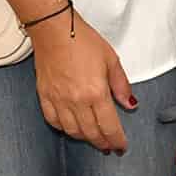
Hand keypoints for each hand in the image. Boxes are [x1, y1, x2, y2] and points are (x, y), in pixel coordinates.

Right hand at [30, 10, 133, 152]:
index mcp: (96, 93)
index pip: (109, 127)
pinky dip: (64, 128)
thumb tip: (130, 103)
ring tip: (93, 137)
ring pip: (73, 131)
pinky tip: (71, 127)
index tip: (121, 146)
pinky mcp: (45, 96)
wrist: (53, 30)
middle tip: (109, 146)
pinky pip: (54, 121)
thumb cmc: (81, 40)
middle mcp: (77, 101)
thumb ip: (121, 85)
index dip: (117, 141)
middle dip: (103, 143)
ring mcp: (59, 100)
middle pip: (92, 133)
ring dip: (85, 138)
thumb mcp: (111, 60)